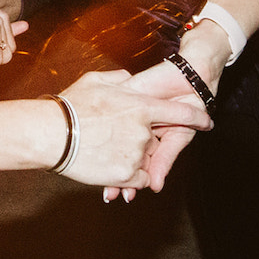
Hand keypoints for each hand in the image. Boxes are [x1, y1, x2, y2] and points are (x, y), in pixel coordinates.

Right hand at [57, 69, 212, 188]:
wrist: (50, 133)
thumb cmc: (71, 105)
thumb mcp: (95, 81)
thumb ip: (119, 79)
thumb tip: (129, 80)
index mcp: (141, 105)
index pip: (181, 112)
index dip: (197, 117)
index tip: (207, 122)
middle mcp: (144, 130)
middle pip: (155, 139)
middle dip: (142, 140)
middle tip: (114, 137)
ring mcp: (136, 154)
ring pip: (145, 160)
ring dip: (132, 157)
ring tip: (103, 150)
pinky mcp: (125, 175)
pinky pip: (138, 179)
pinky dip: (128, 176)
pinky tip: (107, 165)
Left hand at [101, 59, 211, 199]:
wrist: (194, 76)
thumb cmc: (189, 105)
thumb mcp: (178, 136)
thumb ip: (164, 158)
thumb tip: (154, 186)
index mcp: (143, 133)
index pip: (131, 159)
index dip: (127, 179)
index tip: (124, 196)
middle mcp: (130, 122)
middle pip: (116, 151)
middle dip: (114, 172)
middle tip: (113, 194)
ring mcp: (124, 109)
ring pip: (111, 136)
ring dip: (109, 158)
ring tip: (109, 181)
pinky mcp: (125, 94)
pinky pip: (114, 113)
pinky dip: (111, 129)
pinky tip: (107, 145)